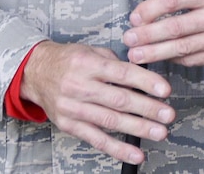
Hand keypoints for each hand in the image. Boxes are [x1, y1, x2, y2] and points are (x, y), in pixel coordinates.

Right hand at [20, 40, 174, 166]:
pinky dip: (118, 148)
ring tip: (160, 132)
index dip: (146, 82)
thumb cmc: (69, 60)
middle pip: (119, 99)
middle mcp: (80, 86)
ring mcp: (73, 108)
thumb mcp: (91, 50)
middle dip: (147, 108)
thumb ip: (116, 62)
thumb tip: (143, 75)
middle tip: (168, 114)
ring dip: (138, 128)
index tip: (165, 90)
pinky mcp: (69, 125)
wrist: (36, 72)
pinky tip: (136, 153)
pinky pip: (97, 140)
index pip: (122, 73)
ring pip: (110, 121)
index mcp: (88, 63)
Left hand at [123, 0, 203, 65]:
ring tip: (137, 55)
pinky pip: (195, 60)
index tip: (134, 18)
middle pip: (177, 28)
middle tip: (129, 40)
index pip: (175, 1)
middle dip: (148, 36)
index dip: (151, 10)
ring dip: (156, 53)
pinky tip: (161, 57)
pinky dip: (175, 60)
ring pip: (184, 48)